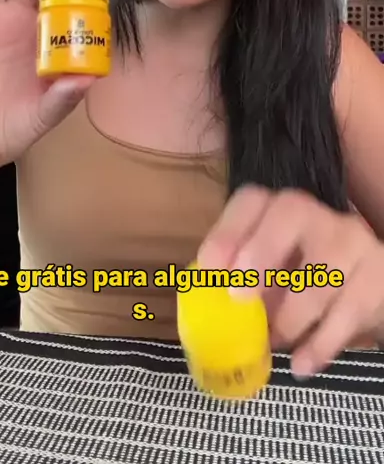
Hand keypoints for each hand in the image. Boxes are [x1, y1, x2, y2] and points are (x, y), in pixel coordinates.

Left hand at [198, 186, 383, 376]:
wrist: (368, 286)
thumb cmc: (304, 276)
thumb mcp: (272, 270)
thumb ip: (238, 276)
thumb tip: (200, 303)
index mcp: (280, 209)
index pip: (252, 201)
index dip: (227, 231)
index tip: (208, 269)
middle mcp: (317, 215)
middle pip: (291, 213)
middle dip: (261, 252)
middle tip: (239, 297)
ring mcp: (351, 243)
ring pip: (322, 273)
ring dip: (290, 317)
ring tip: (272, 343)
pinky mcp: (377, 279)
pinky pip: (348, 314)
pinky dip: (320, 345)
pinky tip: (301, 365)